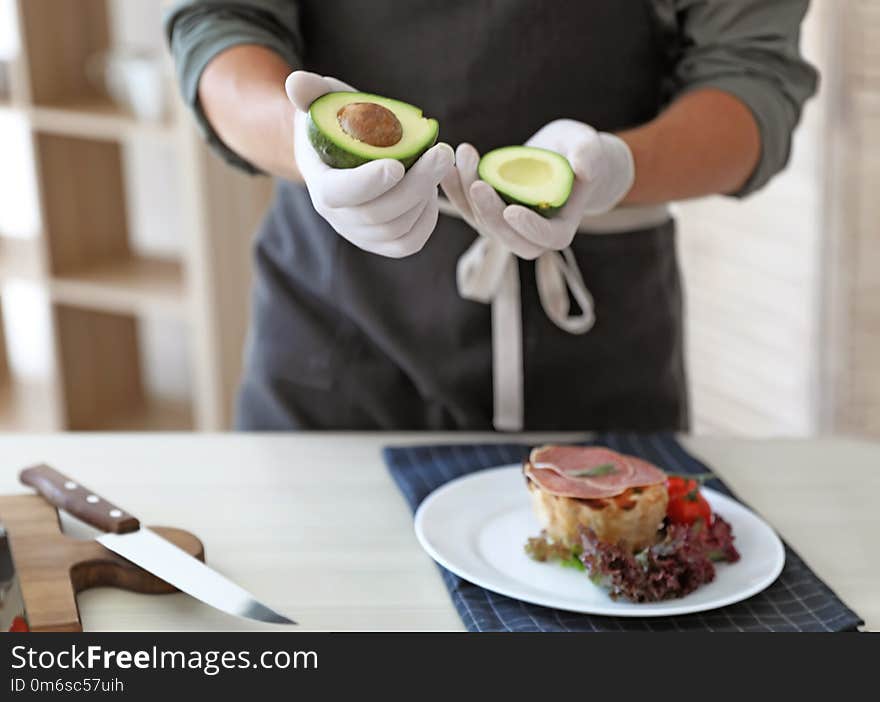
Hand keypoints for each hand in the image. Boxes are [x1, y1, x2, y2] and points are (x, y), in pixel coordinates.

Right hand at [286, 71, 453, 257]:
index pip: (339, 193)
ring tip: (437, 163)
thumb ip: (311, 92)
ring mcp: (360, 234)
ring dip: (424, 197)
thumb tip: (296, 82)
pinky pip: (409, 243)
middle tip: (442, 153)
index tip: (397, 164)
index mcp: (320, 183)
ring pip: (398, 229)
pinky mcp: (382, 242)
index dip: (367, 183)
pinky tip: (432, 191)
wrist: (345, 153)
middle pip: (377, 214)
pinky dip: (427, 219)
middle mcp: (337, 216)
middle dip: (415, 184)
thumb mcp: (325, 103)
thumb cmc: (339, 123)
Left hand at [441, 120, 633, 258]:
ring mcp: (506, 226)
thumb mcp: (589, 147)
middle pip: (507, 236)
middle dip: (490, 213)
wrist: (562, 153)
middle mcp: (530, 235)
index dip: (529, 228)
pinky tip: (447, 165)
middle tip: (477, 183)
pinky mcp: (487, 212)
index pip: (545, 238)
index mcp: (560, 229)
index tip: (512, 209)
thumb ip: (589, 156)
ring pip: (481, 221)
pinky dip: (455, 188)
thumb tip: (584, 168)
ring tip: (464, 158)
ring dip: (467, 194)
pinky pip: (467, 206)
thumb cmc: (580, 152)